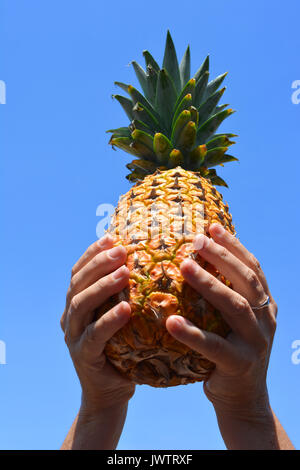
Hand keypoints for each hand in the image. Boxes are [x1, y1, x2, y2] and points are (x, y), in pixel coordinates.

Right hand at [60, 235, 134, 414]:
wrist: (111, 393)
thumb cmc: (123, 350)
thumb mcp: (121, 319)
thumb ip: (124, 295)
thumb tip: (151, 264)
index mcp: (77, 304)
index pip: (79, 272)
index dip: (92, 253)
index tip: (111, 237)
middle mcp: (70, 317)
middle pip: (78, 282)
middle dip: (98, 263)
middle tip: (121, 250)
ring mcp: (74, 336)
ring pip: (81, 304)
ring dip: (102, 285)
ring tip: (124, 272)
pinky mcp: (84, 356)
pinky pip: (95, 335)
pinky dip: (109, 319)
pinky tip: (125, 308)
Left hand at [166, 223, 276, 416]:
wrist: (242, 399)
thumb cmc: (228, 352)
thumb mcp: (232, 322)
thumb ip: (224, 296)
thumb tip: (191, 262)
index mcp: (264, 305)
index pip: (253, 268)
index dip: (234, 246)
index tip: (212, 227)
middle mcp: (265, 319)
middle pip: (247, 280)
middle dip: (223, 256)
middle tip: (197, 239)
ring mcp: (256, 342)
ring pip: (235, 306)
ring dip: (209, 284)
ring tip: (184, 266)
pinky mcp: (240, 365)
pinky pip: (214, 346)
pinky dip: (193, 333)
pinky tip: (172, 321)